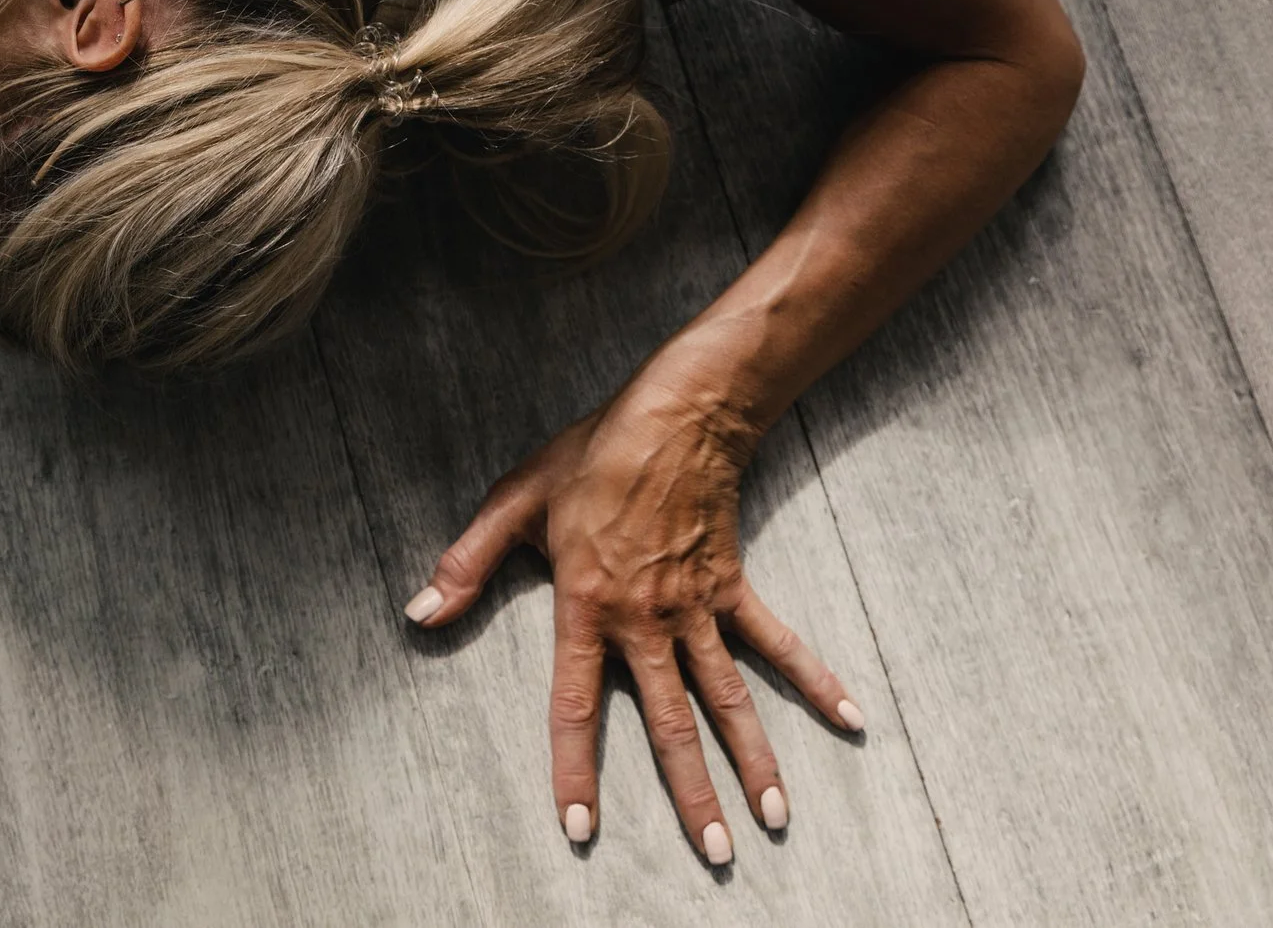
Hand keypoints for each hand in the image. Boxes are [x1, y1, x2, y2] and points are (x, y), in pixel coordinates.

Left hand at [403, 377, 862, 863]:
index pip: (575, 706)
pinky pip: (779, 644)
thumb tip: (420, 612)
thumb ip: (466, 564)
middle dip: (693, 795)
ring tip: (777, 819)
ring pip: (728, 700)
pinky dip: (816, 680)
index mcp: (586, 607)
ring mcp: (697, 608)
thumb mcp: (514, 502)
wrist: (673, 414)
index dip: (576, 770)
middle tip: (717, 857)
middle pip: (670, 724)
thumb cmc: (590, 456)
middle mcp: (646, 621)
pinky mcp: (734, 587)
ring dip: (754, 762)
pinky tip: (852, 719)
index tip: (581, 827)